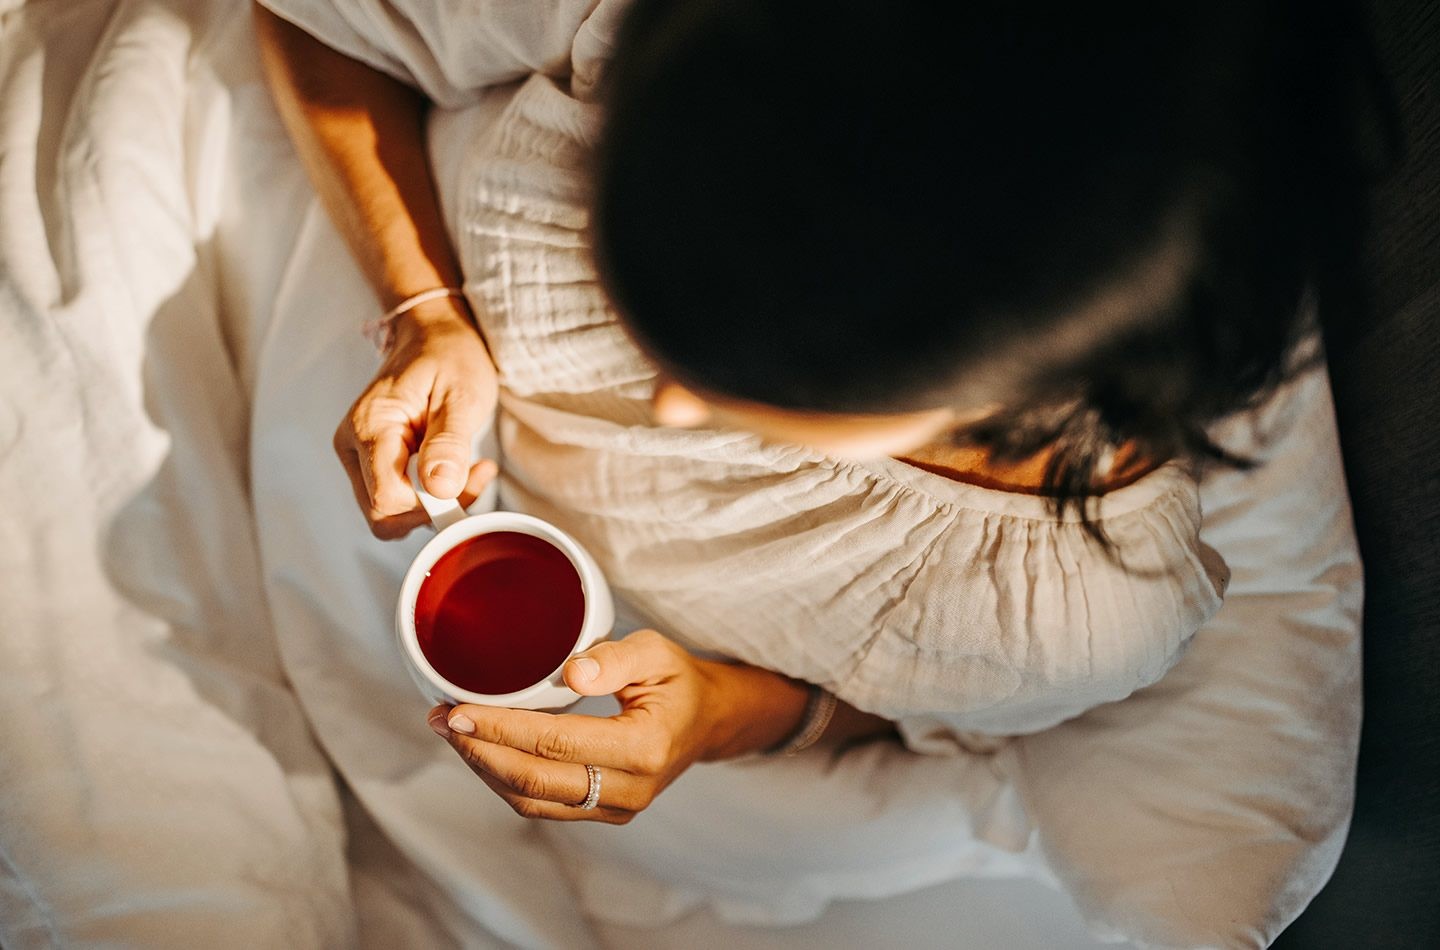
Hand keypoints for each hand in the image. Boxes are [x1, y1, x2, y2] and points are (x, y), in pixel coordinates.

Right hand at [334, 299, 498, 538]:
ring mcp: (360, 456)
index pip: (387, 497)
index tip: (470, 477)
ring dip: (434, 504)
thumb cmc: (449, 356)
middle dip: (434, 508)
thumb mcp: (461, 396)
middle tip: (474, 477)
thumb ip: (448, 443)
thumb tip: (439, 488)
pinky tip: (454, 469)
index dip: (430, 503)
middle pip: (383, 513)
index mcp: (369, 426)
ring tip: (469, 469)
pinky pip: (396, 498)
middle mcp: (353, 446)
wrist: (435, 335)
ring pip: (389, 512)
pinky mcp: (373, 462)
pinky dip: (429, 496)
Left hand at [426, 630, 811, 823]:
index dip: (499, 727)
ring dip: (484, 769)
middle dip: (478, 750)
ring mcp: (616, 808)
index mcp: (644, 748)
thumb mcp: (656, 652)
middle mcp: (629, 789)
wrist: (708, 720)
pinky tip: (482, 750)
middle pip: (534, 780)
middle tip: (440, 719)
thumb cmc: (678, 680)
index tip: (456, 708)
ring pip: (532, 801)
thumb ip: (614, 659)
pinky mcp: (602, 814)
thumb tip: (569, 673)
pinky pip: (542, 806)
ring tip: (451, 734)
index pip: (554, 742)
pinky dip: (504, 780)